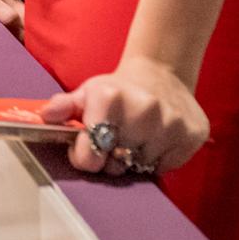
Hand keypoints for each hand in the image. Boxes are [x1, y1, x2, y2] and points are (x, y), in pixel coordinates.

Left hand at [45, 56, 209, 177]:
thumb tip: (46, 116)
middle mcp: (142, 110)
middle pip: (115, 165)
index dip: (84, 155)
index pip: (89, 155)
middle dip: (110, 158)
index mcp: (109, 98)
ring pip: (141, 167)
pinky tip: (157, 138)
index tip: (88, 146)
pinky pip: (167, 166)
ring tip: (138, 135)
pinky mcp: (192, 134)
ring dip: (136, 158)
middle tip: (115, 139)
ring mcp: (170, 123)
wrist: (162, 72)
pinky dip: (159, 159)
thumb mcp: (87, 92)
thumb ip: (63, 106)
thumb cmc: (118, 89)